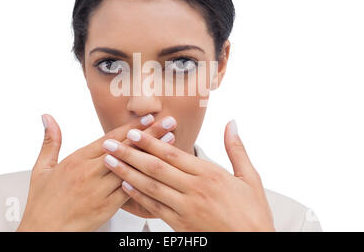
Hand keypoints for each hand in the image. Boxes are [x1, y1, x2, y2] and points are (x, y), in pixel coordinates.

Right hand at [17, 113, 175, 230]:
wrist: (44, 231)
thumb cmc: (43, 202)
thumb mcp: (42, 169)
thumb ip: (50, 141)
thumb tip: (47, 117)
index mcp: (77, 160)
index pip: (110, 138)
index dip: (132, 127)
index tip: (149, 117)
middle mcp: (90, 172)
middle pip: (126, 149)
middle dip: (150, 134)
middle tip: (168, 122)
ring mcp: (100, 190)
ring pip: (131, 168)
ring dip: (152, 153)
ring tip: (170, 141)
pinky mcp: (107, 207)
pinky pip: (130, 191)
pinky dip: (145, 179)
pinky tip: (159, 171)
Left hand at [102, 119, 275, 231]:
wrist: (253, 245)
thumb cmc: (254, 213)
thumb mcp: (251, 178)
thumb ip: (236, 149)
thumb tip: (232, 123)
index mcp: (210, 174)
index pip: (173, 154)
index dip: (150, 142)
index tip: (133, 132)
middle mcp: (195, 189)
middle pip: (156, 168)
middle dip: (130, 154)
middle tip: (110, 144)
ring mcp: (186, 208)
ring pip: (151, 187)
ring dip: (127, 173)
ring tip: (110, 162)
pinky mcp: (181, 225)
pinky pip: (155, 208)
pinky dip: (139, 196)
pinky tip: (125, 186)